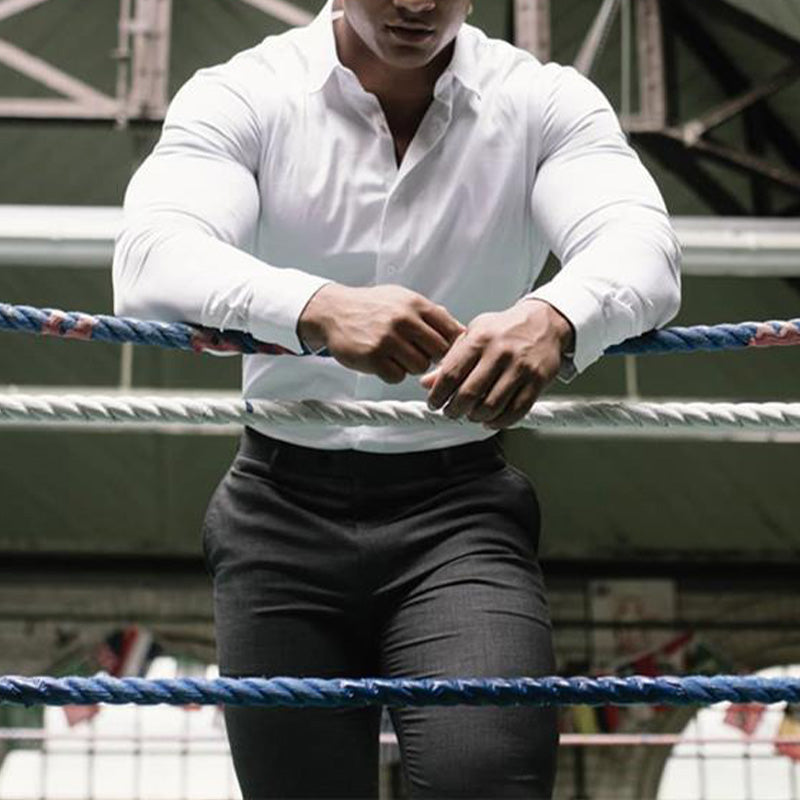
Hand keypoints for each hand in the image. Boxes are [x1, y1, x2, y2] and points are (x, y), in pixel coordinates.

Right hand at [298, 283, 464, 383]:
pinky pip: (397, 377)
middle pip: (439, 352)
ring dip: (411, 366)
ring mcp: (388, 339)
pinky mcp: (372, 357)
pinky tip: (382, 362)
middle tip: (417, 353)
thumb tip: (462, 330)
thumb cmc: (372, 306)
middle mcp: (404, 320)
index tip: (443, 350)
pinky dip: (392, 374)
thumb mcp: (402, 299)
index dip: (451, 345)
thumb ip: (430, 313)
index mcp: (415, 304)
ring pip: (419, 367)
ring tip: (397, 356)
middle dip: (431, 356)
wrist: (333, 311)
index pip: (451, 331)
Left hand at [420, 300, 573, 428]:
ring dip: (476, 417)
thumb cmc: (505, 329)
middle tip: (451, 412)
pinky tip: (492, 420)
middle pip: (468, 394)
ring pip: (491, 406)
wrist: (544, 321)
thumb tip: (427, 383)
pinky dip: (500, 422)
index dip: (438, 395)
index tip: (434, 403)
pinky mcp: (537, 380)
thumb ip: (450, 359)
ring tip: (472, 415)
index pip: (450, 374)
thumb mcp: (473, 334)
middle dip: (455, 410)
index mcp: (480, 339)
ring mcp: (520, 368)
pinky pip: (516, 411)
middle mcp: (499, 353)